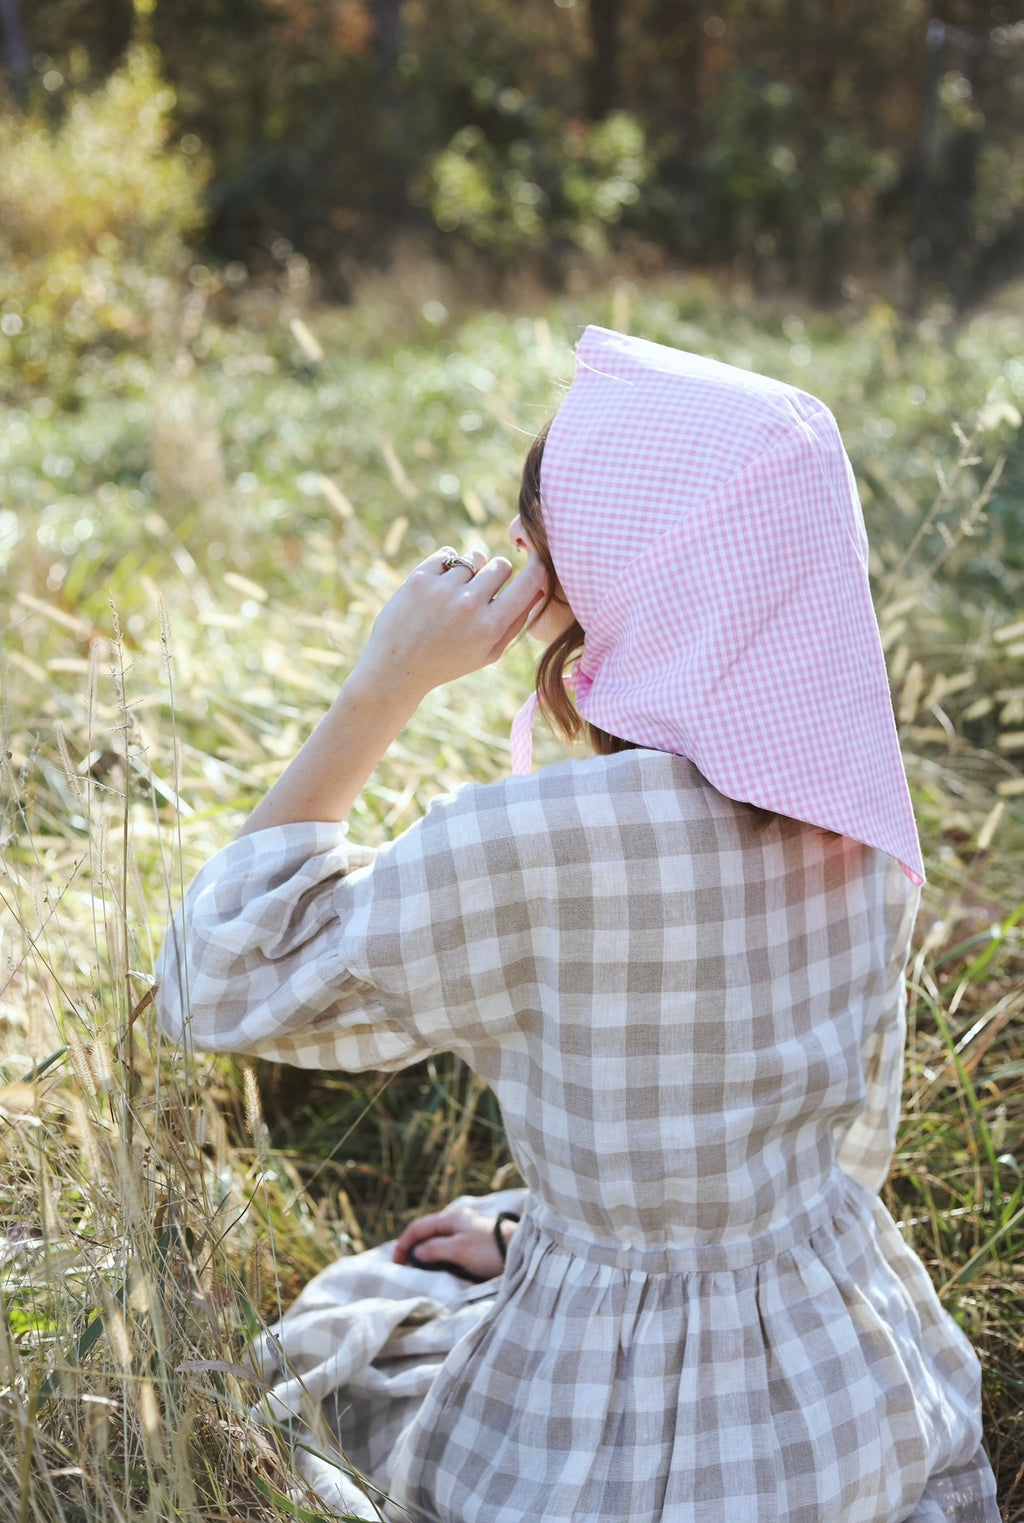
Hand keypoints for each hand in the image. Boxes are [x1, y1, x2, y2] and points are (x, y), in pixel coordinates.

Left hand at [352, 547, 547, 707]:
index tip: (536, 563)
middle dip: (497, 573)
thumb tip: (540, 589)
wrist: (397, 668)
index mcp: (491, 625)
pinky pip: (447, 554)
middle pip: (501, 565)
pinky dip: (446, 565)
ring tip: (455, 592)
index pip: (530, 580)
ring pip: (474, 557)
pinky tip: (438, 586)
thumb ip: (516, 622)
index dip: (537, 567)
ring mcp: (444, 589)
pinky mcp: (420, 578)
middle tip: (483, 589)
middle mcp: (470, 604)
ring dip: (470, 570)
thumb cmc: (448, 662)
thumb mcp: (488, 653)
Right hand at [393, 1202, 517, 1280]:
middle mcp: (456, 1220)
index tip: (396, 1264)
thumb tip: (416, 1254)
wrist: (521, 1250)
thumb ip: (434, 1250)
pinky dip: (438, 1256)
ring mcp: (466, 1230)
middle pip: (426, 1233)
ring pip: (437, 1240)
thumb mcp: (458, 1249)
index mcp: (450, 1218)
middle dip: (412, 1249)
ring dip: (425, 1254)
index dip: (403, 1244)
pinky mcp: (474, 1242)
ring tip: (418, 1271)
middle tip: (404, 1268)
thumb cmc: (489, 1249)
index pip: (418, 1228)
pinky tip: (438, 1267)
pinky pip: (448, 1247)